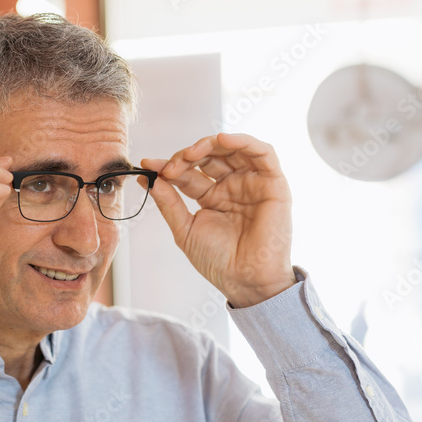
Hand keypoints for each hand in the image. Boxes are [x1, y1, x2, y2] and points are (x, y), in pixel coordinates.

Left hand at [140, 133, 295, 307]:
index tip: (148, 165)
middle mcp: (232, 186)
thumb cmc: (218, 261)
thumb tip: (148, 178)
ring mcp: (253, 183)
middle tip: (169, 166)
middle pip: (209, 156)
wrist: (245, 281)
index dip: (169, 166)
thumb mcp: (185, 229)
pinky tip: (222, 140)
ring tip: (190, 154)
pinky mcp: (273, 184)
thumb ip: (169, 203)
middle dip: (186, 156)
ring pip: (233, 148)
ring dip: (210, 145)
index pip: (189, 172)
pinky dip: (243, 141)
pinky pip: (264, 153)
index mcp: (212, 196)